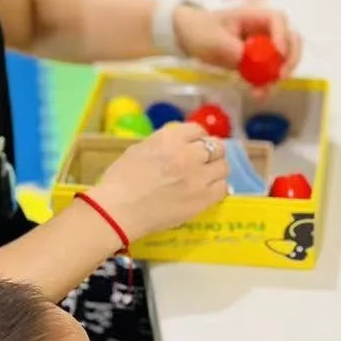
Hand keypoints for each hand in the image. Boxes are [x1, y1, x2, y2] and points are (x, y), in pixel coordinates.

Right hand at [95, 122, 228, 240]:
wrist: (117, 211)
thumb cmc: (120, 180)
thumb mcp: (140, 148)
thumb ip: (164, 142)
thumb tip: (181, 143)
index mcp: (170, 138)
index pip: (198, 129)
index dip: (197, 138)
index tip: (194, 146)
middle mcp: (188, 154)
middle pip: (216, 146)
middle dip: (210, 152)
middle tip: (202, 162)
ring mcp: (198, 178)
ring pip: (223, 167)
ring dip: (215, 170)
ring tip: (205, 177)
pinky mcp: (203, 200)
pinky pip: (222, 188)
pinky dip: (217, 188)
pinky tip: (206, 191)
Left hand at [175, 4, 302, 80]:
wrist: (188, 37)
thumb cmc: (200, 29)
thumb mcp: (213, 38)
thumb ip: (231, 47)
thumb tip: (247, 59)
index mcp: (254, 15)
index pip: (278, 20)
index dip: (283, 36)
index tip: (279, 53)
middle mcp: (263, 29)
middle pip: (290, 40)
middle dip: (291, 58)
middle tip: (281, 76)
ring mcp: (262, 46)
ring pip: (283, 59)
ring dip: (277, 76)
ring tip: (262, 91)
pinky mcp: (256, 62)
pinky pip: (268, 73)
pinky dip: (266, 84)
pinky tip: (257, 94)